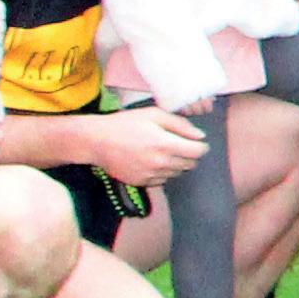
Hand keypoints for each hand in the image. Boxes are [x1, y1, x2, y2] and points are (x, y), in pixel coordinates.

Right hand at [88, 105, 205, 184]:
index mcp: (165, 144)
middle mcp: (161, 163)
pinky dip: (163, 171)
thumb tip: (200, 136)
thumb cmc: (125, 124)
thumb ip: (180, 125)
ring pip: (178, 173)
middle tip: (177, 143)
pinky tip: (150, 160)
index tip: (196, 141)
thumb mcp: (153, 114)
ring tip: (161, 150)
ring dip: (176, 163)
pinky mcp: (143, 183)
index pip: (198, 152)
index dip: (200, 145)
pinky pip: (163, 179)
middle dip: (189, 154)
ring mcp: (152, 175)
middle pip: (191, 164)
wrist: (98, 141)